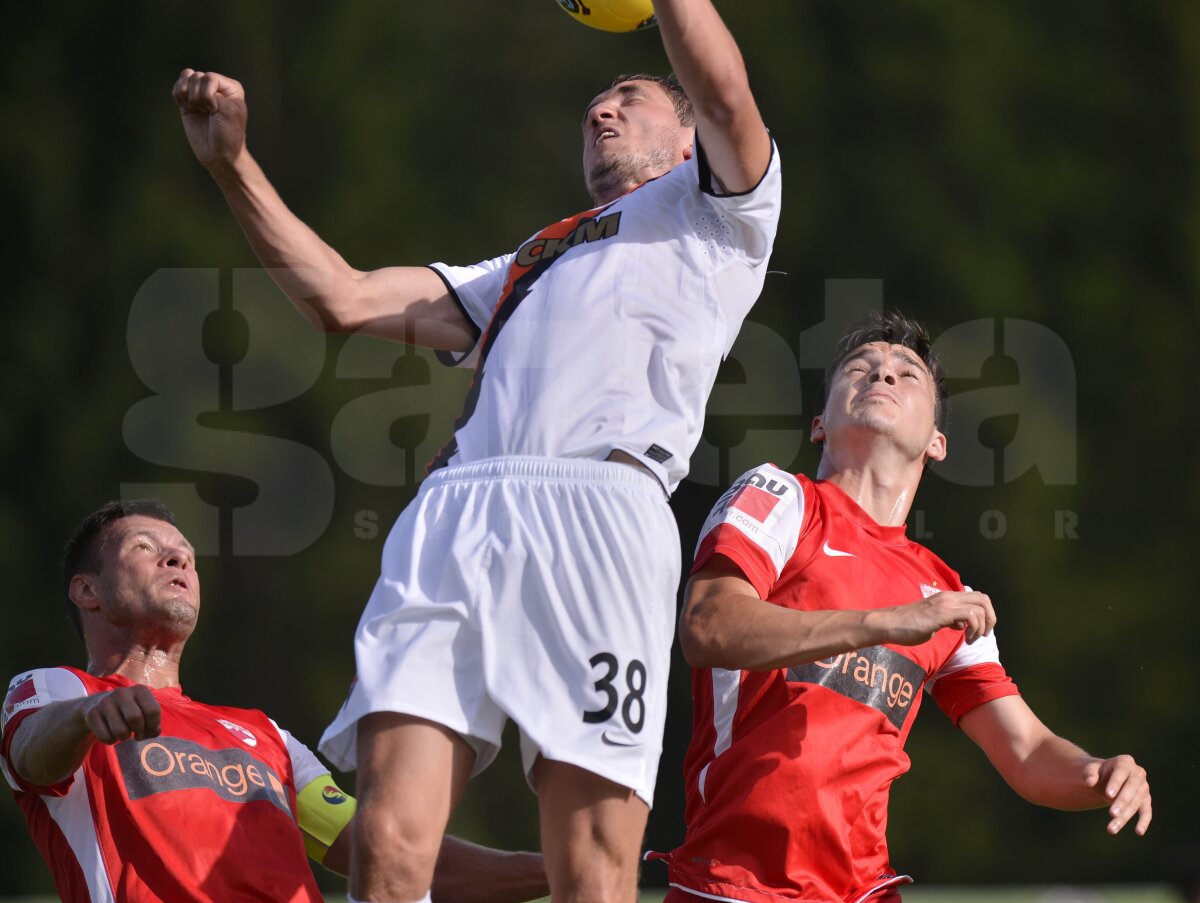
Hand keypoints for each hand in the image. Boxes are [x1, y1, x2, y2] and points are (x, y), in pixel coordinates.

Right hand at [81, 686, 161, 744]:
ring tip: (124, 733)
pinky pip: (106, 737)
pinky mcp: (92, 714)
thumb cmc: (129, 711)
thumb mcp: (144, 712)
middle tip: (136, 732)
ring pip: (120, 730)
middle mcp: (122, 693)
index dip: (152, 725)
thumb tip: (151, 732)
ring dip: (124, 737)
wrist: (99, 705)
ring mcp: (105, 702)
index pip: (153, 711)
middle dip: (138, 731)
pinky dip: (111, 741)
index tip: (147, 729)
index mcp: (140, 690)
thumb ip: (154, 724)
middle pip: (135, 719)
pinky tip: (111, 734)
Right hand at [172, 69, 247, 171]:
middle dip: (199, 98)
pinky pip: (177, 88)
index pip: (210, 77)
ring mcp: (201, 92)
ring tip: (199, 111)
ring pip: (185, 78)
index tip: (215, 111)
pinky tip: (188, 109)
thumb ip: (212, 94)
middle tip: (208, 113)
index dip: (208, 95)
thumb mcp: (228, 112)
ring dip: (189, 97)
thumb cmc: (228, 135)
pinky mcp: (188, 101)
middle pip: (197, 77)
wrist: (218, 155)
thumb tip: (191, 83)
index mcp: (231, 87)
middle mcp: (216, 86)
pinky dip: (179, 97)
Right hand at [876, 590, 995, 645]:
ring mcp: (946, 603)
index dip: (983, 614)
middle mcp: (949, 596)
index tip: (977, 630)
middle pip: (983, 599)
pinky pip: (971, 616)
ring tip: (971, 640)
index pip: (976, 597)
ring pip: (980, 607)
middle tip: (983, 634)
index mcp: (947, 597)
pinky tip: (965, 639)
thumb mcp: (933, 620)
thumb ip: (948, 619)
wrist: (889, 623)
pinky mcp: (942, 613)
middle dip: (990, 618)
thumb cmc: (907, 625)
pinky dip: (974, 629)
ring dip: (982, 626)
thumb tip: (959, 624)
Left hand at [1085, 755, 1150, 835]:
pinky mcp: (1145, 800)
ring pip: (1136, 803)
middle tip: (1111, 814)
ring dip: (1125, 816)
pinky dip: (1143, 821)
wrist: (1105, 780)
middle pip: (1131, 788)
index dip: (1116, 783)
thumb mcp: (1090, 770)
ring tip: (1111, 829)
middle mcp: (1138, 773)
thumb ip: (1089, 774)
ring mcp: (1143, 787)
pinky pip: (1146, 811)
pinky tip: (1139, 832)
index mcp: (1125, 762)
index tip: (1108, 794)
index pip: (1122, 771)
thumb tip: (1089, 781)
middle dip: (1122, 802)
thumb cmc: (1097, 773)